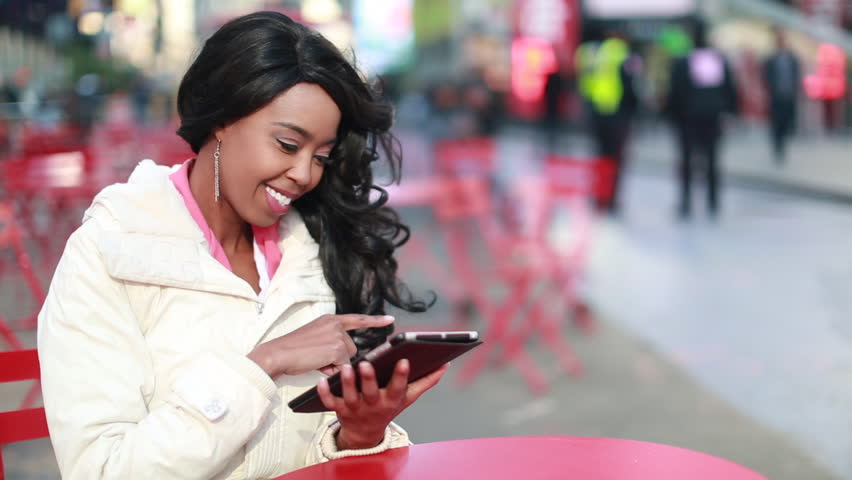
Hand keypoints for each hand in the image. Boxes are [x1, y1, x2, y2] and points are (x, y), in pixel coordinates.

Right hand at [247, 314, 394, 378]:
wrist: (278, 354)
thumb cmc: (293, 351)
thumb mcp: (315, 339)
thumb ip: (331, 343)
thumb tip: (346, 360)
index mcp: (330, 320)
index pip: (356, 319)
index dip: (375, 320)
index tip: (390, 319)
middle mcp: (335, 324)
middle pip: (351, 348)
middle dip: (338, 358)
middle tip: (317, 358)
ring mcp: (337, 336)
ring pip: (348, 359)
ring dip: (335, 365)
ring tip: (315, 360)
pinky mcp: (337, 348)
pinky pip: (343, 367)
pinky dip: (332, 371)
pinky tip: (317, 365)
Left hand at [318, 359, 449, 449]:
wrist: (364, 432)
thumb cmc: (388, 408)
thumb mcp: (408, 398)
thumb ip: (426, 381)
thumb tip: (445, 366)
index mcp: (391, 399)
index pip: (398, 387)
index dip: (401, 375)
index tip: (404, 360)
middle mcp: (373, 404)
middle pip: (371, 392)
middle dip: (369, 379)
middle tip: (366, 363)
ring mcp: (356, 408)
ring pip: (350, 396)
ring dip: (347, 382)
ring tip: (346, 367)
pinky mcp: (339, 409)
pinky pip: (330, 402)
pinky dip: (325, 393)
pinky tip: (321, 380)